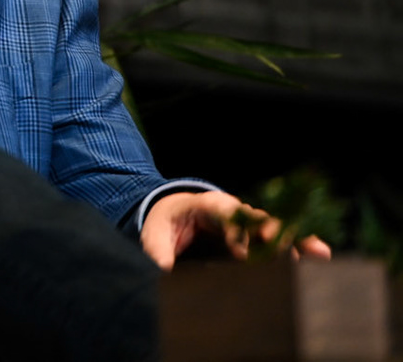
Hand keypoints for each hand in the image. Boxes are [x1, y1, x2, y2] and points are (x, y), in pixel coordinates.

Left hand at [141, 190, 333, 269]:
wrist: (175, 212)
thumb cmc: (165, 222)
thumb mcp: (154, 234)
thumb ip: (157, 252)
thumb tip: (161, 271)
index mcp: (205, 205)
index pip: (222, 213)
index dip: (233, 230)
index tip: (242, 252)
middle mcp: (233, 208)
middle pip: (255, 218)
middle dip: (270, 232)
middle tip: (284, 251)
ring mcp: (248, 220)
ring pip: (274, 227)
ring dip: (294, 240)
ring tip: (318, 253)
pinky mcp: (257, 234)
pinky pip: (281, 238)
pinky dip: (299, 245)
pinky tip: (320, 255)